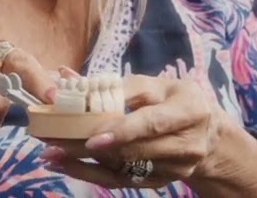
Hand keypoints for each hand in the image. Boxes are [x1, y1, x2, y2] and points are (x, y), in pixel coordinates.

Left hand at [41, 74, 221, 188]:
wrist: (205, 133)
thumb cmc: (172, 100)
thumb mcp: (153, 85)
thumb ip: (114, 84)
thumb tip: (67, 75)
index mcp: (190, 111)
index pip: (153, 123)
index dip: (123, 130)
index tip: (93, 136)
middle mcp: (188, 144)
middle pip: (136, 150)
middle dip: (91, 148)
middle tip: (54, 142)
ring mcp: (177, 168)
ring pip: (126, 168)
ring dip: (85, 163)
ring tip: (51, 155)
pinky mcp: (162, 181)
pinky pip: (122, 180)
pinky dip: (90, 174)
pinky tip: (64, 165)